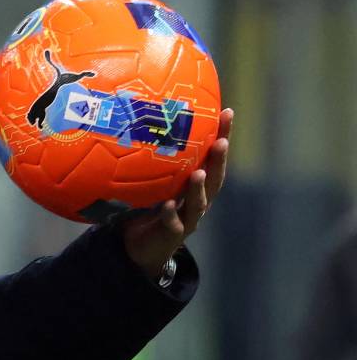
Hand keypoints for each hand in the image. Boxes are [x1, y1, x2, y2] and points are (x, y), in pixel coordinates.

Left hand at [123, 107, 232, 278]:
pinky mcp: (173, 235)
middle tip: (221, 142)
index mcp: (195, 184)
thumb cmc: (147, 206)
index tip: (226, 113)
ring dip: (198, 188)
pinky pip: (174, 223)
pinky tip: (169, 204)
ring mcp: (188, 219)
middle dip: (219, 160)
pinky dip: (172, 214)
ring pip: (199, 203)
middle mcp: (198, 200)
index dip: (222, 136)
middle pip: (214, 179)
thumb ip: (148, 156)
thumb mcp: (150, 179)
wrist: (140, 246)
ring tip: (198, 173)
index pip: (212, 157)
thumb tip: (134, 118)